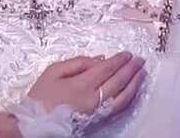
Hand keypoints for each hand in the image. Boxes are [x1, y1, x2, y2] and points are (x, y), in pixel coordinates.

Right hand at [27, 52, 146, 117]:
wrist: (37, 125)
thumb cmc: (41, 97)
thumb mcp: (53, 72)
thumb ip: (77, 63)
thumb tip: (98, 59)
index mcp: (82, 84)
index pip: (107, 69)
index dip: (119, 60)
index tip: (128, 54)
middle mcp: (94, 98)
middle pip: (118, 81)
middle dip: (131, 69)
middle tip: (140, 60)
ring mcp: (98, 111)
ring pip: (123, 96)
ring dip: (134, 83)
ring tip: (142, 73)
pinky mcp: (99, 120)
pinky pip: (119, 108)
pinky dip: (129, 97)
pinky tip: (133, 90)